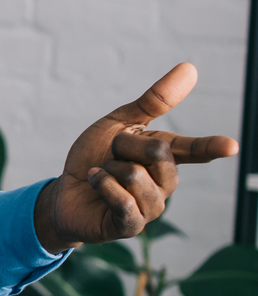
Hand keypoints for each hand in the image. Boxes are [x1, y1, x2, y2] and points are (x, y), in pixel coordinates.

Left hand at [34, 63, 238, 250]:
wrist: (63, 192)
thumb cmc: (93, 158)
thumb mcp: (119, 124)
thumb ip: (153, 101)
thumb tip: (190, 69)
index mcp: (166, 156)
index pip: (195, 149)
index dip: (212, 147)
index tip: (232, 146)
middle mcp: (165, 183)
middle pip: (158, 152)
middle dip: (123, 145)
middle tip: (109, 156)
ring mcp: (152, 207)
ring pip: (136, 176)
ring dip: (108, 169)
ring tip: (101, 174)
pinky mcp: (132, 226)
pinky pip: (123, 201)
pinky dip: (102, 186)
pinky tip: (95, 184)